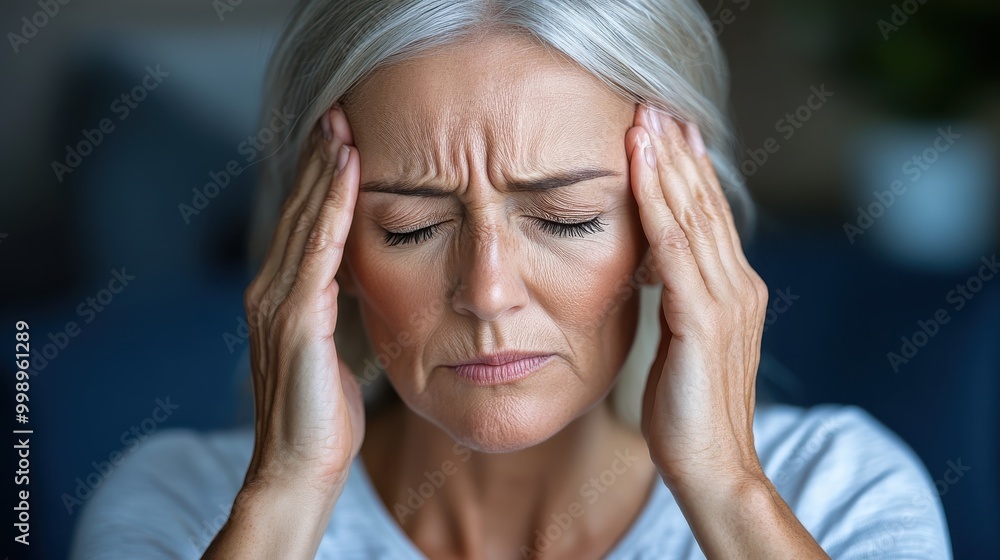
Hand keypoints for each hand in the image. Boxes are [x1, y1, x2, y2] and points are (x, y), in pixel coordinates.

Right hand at [241, 104, 364, 493]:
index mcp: (282, 297)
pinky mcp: (294, 320)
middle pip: (300, 211)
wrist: (299, 467)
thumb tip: (351, 281)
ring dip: (325, 170)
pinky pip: (318, 251)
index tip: (341, 138)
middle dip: (319, 160)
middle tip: (340, 109)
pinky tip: (346, 174)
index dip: (320, 179)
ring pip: (306, 221)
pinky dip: (331, 208)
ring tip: (342, 126)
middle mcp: (270, 290)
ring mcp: (277, 303)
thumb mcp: (329, 349)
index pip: (304, 224)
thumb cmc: (321, 415)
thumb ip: (331, 309)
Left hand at [626, 104, 768, 494]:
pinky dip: (658, 206)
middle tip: (653, 107)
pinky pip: (676, 250)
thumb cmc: (689, 412)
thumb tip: (655, 266)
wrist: (712, 467)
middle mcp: (738, 286)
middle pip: (703, 205)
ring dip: (665, 166)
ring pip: (691, 217)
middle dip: (676, 153)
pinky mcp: (704, 319)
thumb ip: (679, 301)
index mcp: (734, 291)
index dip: (686, 172)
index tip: (665, 132)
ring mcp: (725, 301)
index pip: (707, 218)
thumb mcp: (684, 343)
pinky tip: (642, 173)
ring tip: (645, 121)